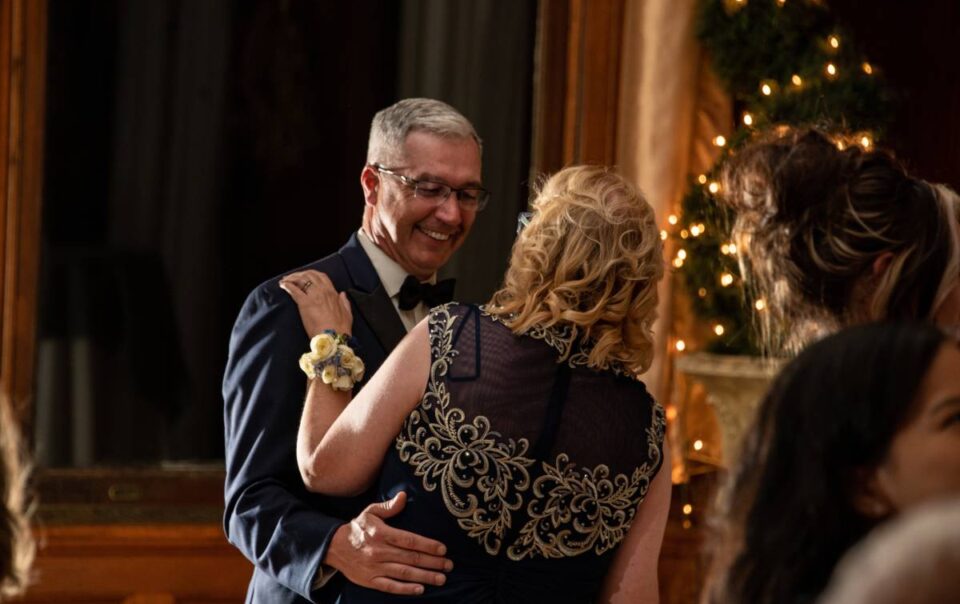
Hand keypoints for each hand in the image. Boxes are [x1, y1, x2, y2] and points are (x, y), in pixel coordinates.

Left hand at [279, 270, 351, 336]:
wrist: (333, 337)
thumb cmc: (340, 329)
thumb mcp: (347, 314)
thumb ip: (345, 302)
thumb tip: (342, 294)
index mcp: (332, 293)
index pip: (321, 276)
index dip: (311, 274)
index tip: (305, 276)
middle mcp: (323, 291)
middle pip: (309, 275)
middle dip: (299, 274)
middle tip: (292, 277)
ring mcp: (313, 296)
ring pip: (301, 280)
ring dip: (292, 278)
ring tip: (285, 280)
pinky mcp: (304, 303)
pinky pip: (294, 290)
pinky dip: (287, 285)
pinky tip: (283, 285)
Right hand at [325, 492, 451, 595]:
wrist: (333, 547)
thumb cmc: (357, 528)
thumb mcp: (370, 512)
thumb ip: (389, 506)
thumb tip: (404, 496)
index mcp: (381, 533)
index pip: (409, 540)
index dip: (427, 545)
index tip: (443, 549)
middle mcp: (378, 551)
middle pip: (410, 558)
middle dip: (432, 562)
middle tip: (449, 565)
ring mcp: (374, 568)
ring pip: (403, 573)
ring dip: (424, 576)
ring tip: (441, 578)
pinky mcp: (370, 581)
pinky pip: (390, 586)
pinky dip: (405, 589)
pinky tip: (420, 589)